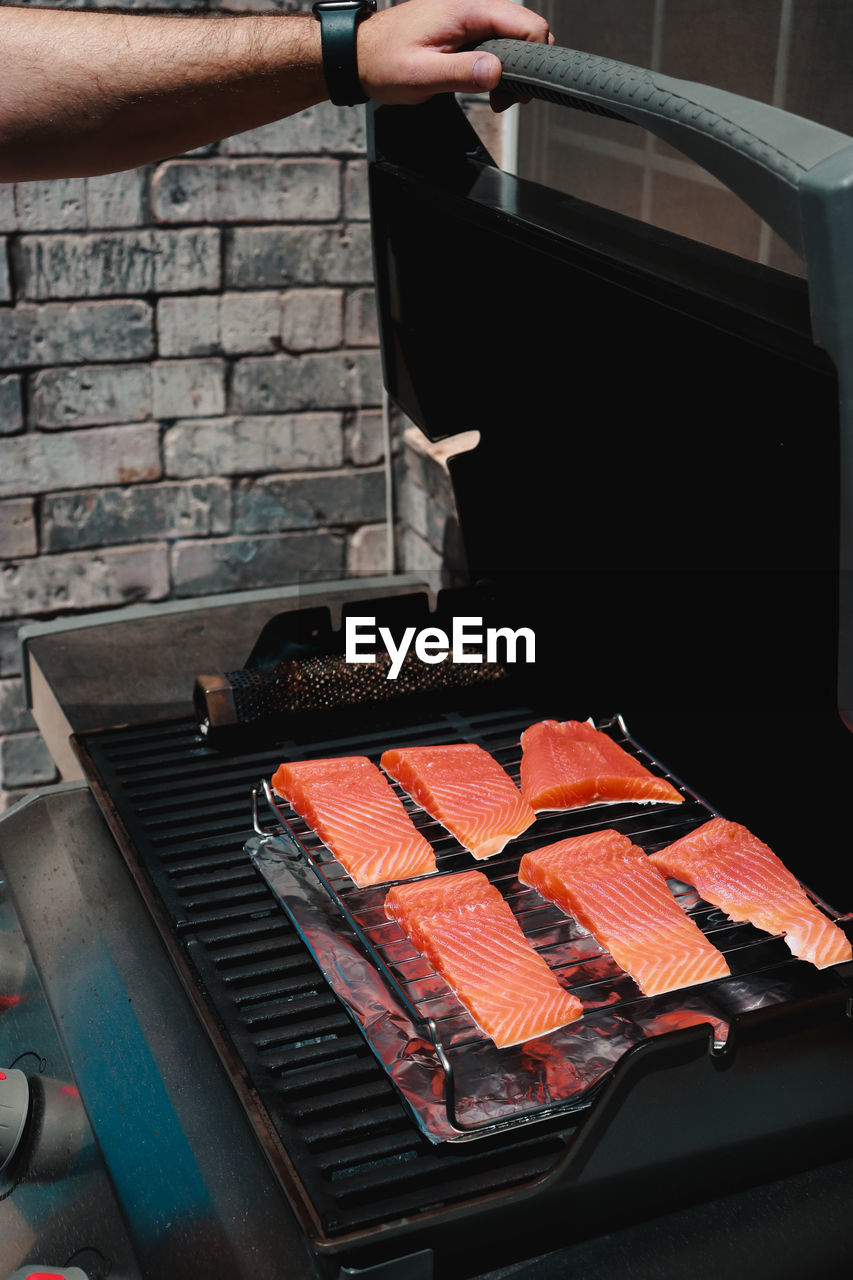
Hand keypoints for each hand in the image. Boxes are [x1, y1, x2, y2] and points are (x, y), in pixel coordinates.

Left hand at [357, 0, 552, 110]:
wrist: (361, 55)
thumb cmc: (383, 62)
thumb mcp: (420, 75)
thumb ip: (460, 72)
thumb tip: (495, 71)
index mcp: (464, 11)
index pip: (524, 22)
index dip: (533, 56)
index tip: (516, 89)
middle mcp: (471, 7)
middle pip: (526, 28)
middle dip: (526, 65)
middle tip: (505, 97)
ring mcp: (470, 16)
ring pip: (514, 37)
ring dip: (514, 68)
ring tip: (495, 95)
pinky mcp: (466, 29)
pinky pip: (498, 42)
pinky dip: (500, 66)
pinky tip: (486, 84)